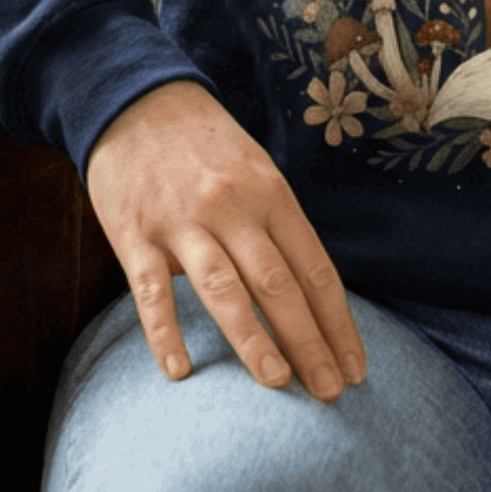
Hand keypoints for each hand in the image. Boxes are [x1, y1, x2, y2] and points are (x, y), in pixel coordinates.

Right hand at [85, 81, 367, 400]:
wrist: (135, 98)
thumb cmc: (204, 143)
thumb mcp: (257, 169)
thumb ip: (278, 225)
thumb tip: (310, 293)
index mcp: (271, 194)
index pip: (315, 269)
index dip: (338, 322)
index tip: (355, 367)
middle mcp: (232, 208)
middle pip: (279, 284)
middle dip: (309, 342)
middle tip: (330, 393)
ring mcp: (183, 222)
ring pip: (225, 289)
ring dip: (253, 340)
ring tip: (278, 383)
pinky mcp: (134, 232)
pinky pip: (151, 291)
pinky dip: (165, 333)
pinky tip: (180, 371)